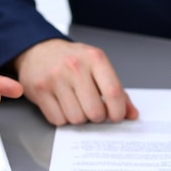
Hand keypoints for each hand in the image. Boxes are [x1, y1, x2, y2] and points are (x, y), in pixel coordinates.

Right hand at [14, 38, 138, 124]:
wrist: (39, 51)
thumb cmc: (72, 61)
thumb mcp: (98, 67)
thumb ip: (117, 91)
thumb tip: (132, 114)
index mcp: (95, 58)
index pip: (114, 92)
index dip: (118, 111)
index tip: (117, 116)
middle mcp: (75, 66)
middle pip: (95, 111)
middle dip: (97, 117)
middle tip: (94, 110)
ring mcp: (55, 78)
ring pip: (76, 118)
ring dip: (79, 118)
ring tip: (77, 105)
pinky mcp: (39, 90)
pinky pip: (58, 119)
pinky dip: (63, 118)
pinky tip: (62, 105)